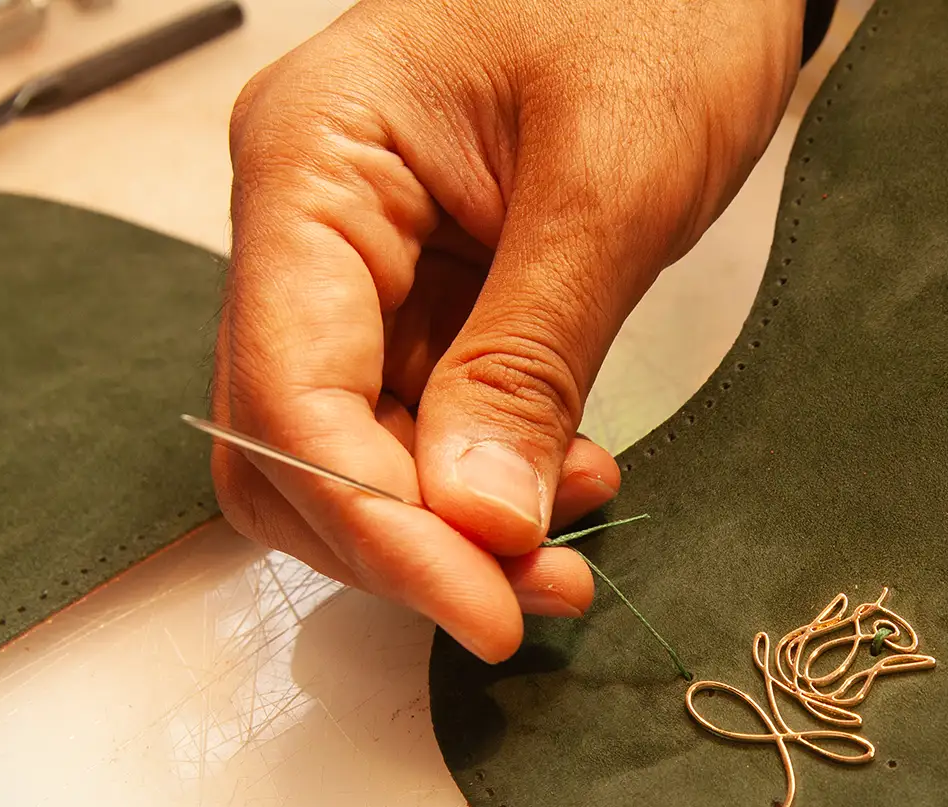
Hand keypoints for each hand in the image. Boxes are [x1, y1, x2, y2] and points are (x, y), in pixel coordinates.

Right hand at [214, 0, 806, 659]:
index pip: (290, 388)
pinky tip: (566, 484)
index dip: (376, 523)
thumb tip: (476, 520)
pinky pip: (422, 426)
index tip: (483, 605)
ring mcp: (364, 264)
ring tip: (567, 547)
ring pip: (356, 454)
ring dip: (449, 528)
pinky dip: (482, 485)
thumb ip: (529, 358)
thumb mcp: (607, 185)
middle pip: (295, 442)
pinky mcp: (428, 298)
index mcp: (314, 157)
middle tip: (531, 594)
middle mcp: (311, 220)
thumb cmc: (657, 6)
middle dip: (406, 540)